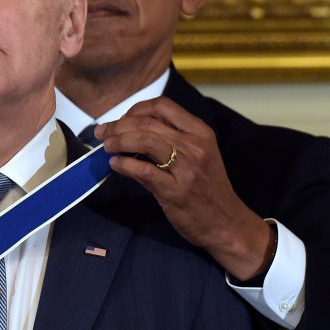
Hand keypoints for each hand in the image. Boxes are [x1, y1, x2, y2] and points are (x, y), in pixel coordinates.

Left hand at [95, 97, 272, 279]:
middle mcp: (194, 145)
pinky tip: (115, 165)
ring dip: (119, 141)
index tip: (122, 119)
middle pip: (148, 122)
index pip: (163, 106)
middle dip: (119, 125)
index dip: (136, 109)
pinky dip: (124, 165)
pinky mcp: (175, 191)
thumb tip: (131, 130)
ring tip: (107, 146)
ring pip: (145, 141)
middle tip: (103, 133)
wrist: (226, 223)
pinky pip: (143, 171)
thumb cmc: (208, 188)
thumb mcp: (198, 155)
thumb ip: (172, 139)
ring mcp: (186, 168)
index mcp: (200, 132)